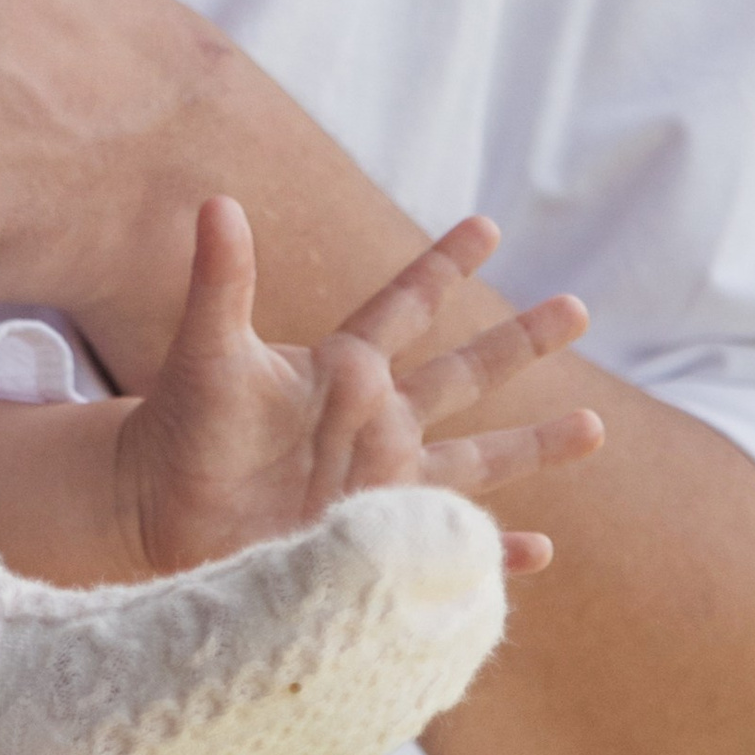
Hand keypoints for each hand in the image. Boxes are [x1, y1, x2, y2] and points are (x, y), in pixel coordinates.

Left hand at [119, 199, 603, 576]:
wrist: (159, 505)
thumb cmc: (182, 422)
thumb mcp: (207, 348)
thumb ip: (221, 279)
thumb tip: (217, 201)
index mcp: (343, 367)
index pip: (404, 305)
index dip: (443, 266)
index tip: (487, 224)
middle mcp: (376, 418)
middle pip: (464, 374)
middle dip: (519, 342)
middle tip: (578, 308)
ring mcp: (381, 480)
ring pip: (477, 458)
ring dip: (534, 445)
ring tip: (595, 427)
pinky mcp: (374, 537)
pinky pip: (448, 544)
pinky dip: (494, 553)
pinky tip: (538, 551)